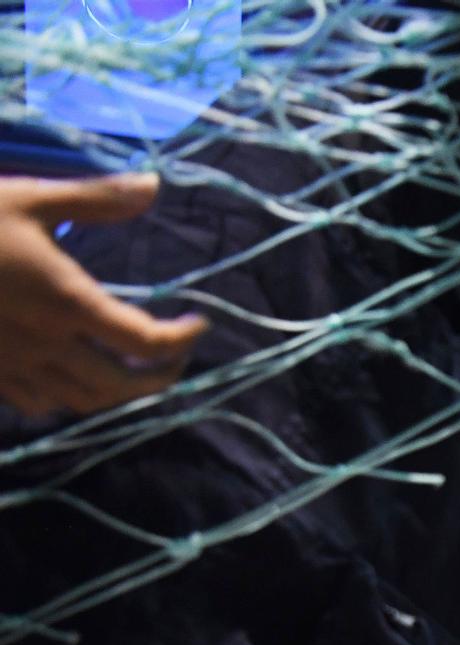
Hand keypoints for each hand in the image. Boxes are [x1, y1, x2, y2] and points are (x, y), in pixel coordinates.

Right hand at [0, 174, 208, 416]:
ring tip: (134, 369)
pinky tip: (72, 372)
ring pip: (83, 402)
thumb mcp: (30, 198)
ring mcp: (14, 364)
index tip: (197, 322)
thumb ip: (95, 199)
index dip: (182, 339)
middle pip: (124, 387)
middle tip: (175, 357)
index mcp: (67, 302)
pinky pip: (38, 402)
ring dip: (118, 393)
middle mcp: (47, 344)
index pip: (147, 341)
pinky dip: (68, 396)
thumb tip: (153, 184)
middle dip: (161, 378)